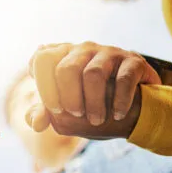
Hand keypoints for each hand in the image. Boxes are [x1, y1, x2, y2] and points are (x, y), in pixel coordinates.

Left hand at [27, 42, 160, 136]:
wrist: (136, 107)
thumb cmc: (92, 106)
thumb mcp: (65, 112)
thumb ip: (46, 114)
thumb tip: (35, 122)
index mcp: (61, 57)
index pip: (41, 59)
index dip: (45, 86)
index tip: (55, 110)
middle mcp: (83, 50)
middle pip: (66, 68)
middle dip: (69, 98)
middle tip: (77, 115)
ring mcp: (109, 53)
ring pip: (93, 74)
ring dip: (94, 103)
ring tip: (97, 120)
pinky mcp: (133, 61)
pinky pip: (123, 79)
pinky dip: (119, 101)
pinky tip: (118, 115)